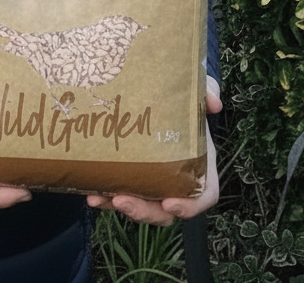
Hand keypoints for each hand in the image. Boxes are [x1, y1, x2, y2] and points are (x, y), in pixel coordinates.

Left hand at [86, 76, 221, 225]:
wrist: (161, 91)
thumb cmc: (184, 97)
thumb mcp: (199, 91)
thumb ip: (207, 92)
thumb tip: (213, 103)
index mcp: (198, 164)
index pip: (202, 196)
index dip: (189, 206)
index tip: (170, 204)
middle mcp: (177, 178)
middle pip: (166, 210)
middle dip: (144, 211)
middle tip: (122, 201)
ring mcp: (154, 180)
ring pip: (141, 206)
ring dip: (120, 206)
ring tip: (98, 198)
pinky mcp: (132, 175)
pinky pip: (119, 194)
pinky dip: (106, 197)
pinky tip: (90, 193)